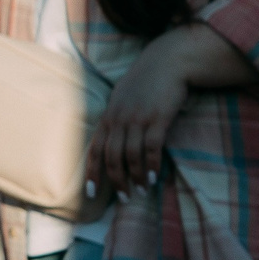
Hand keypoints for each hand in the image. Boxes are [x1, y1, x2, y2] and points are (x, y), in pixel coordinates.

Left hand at [86, 43, 191, 199]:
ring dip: (136, 177)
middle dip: (117, 181)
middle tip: (125, 198)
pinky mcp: (157, 119)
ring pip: (132, 156)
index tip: (91, 193)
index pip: (95, 149)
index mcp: (108, 116)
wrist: (167, 62)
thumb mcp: (122, 97)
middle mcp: (119, 119)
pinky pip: (151, 148)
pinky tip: (154, 177)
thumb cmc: (145, 81)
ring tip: (142, 190)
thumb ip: (115, 118)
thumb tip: (110, 139)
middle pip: (112, 157)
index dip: (92, 172)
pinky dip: (151, 166)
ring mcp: (138, 119)